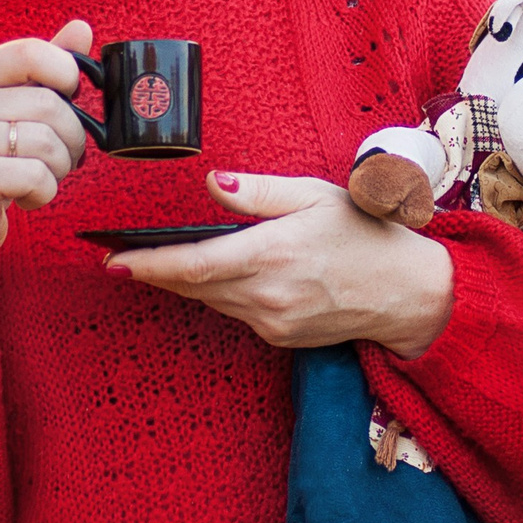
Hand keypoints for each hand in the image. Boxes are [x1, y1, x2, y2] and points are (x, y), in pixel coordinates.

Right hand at [0, 19, 93, 286]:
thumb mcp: (12, 107)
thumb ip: (44, 68)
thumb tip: (82, 28)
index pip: (30, 52)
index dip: (65, 72)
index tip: (69, 97)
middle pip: (49, 105)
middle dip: (72, 138)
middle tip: (62, 156)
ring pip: (48, 143)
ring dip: (59, 169)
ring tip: (40, 176)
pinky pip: (36, 177)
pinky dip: (45, 193)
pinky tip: (25, 196)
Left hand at [106, 172, 455, 357]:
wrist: (409, 293)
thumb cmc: (365, 234)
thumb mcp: (314, 196)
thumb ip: (259, 192)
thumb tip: (210, 185)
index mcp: (271, 255)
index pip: (193, 265)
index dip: (148, 265)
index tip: (113, 261)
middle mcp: (267, 296)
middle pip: (194, 287)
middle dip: (157, 272)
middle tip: (123, 255)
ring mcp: (273, 322)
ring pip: (212, 301)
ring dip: (187, 283)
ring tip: (161, 261)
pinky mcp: (281, 337)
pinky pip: (236, 313)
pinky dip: (220, 294)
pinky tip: (220, 276)